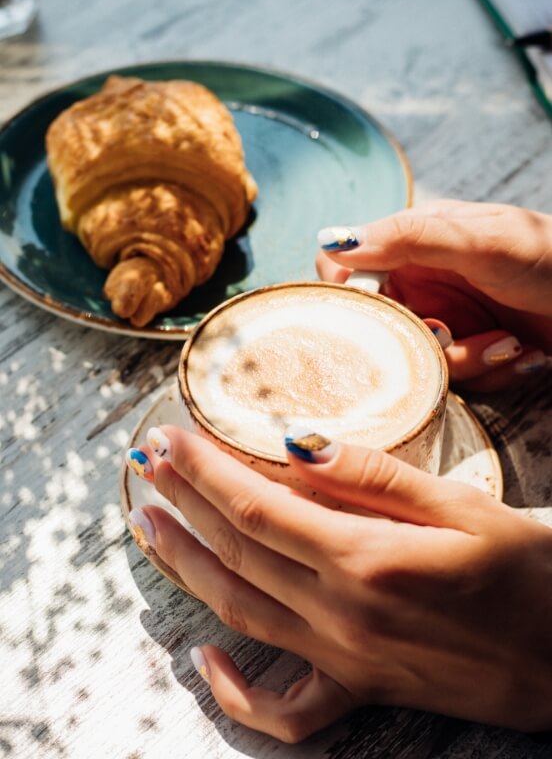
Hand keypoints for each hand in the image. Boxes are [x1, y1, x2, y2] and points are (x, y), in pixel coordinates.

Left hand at [127, 427, 551, 741]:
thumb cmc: (525, 572)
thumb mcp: (459, 504)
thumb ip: (373, 475)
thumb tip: (298, 444)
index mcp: (366, 558)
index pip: (257, 505)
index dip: (203, 469)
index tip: (168, 438)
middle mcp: (341, 614)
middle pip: (237, 549)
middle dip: (183, 501)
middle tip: (146, 463)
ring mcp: (344, 658)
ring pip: (240, 609)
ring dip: (186, 565)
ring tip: (148, 527)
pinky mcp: (358, 687)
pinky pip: (284, 707)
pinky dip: (237, 692)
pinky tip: (205, 662)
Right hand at [316, 200, 551, 389]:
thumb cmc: (547, 255)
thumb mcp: (478, 240)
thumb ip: (408, 237)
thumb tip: (334, 241)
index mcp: (413, 243)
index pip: (346, 267)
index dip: (348, 295)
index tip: (371, 316)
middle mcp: (420, 283)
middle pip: (378, 326)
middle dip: (418, 341)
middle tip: (450, 336)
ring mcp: (444, 320)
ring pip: (416, 360)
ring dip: (468, 361)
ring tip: (509, 345)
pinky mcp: (468, 354)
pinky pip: (454, 380)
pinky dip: (492, 372)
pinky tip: (524, 355)